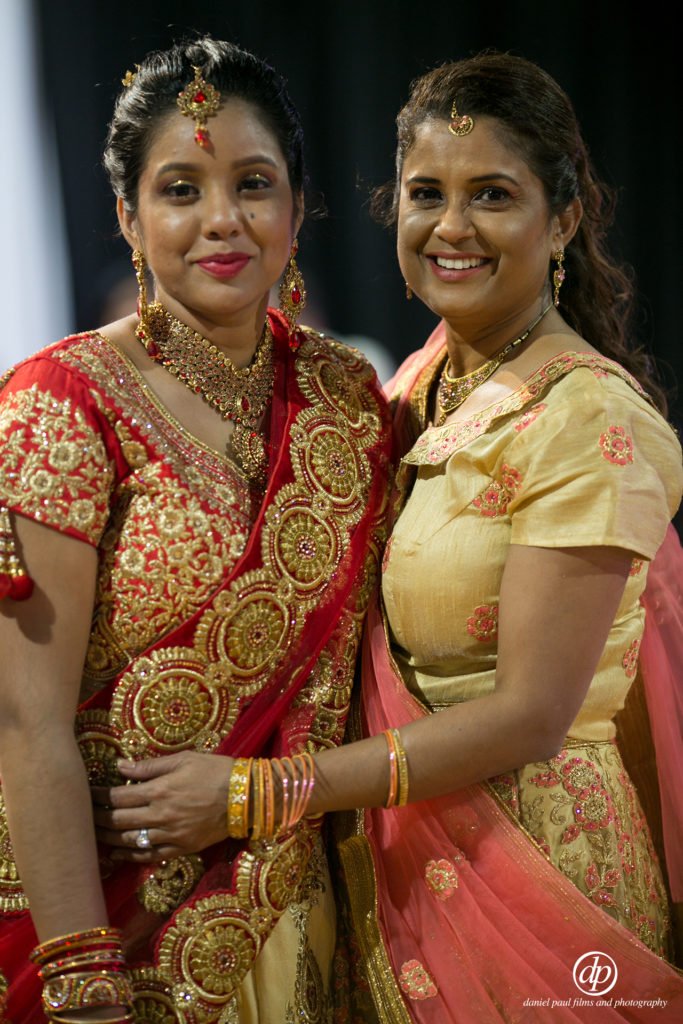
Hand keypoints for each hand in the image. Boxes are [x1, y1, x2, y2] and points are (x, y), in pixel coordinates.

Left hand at [91, 751, 232, 861]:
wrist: (246, 797)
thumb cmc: (215, 770)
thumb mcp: (183, 760)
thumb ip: (149, 766)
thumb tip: (120, 766)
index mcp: (160, 790)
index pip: (118, 797)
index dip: (98, 796)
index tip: (86, 793)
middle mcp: (161, 815)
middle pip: (118, 821)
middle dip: (97, 818)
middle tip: (82, 815)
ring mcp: (170, 835)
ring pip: (130, 841)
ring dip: (108, 838)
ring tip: (93, 834)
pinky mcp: (181, 848)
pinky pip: (149, 855)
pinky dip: (130, 855)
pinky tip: (117, 851)